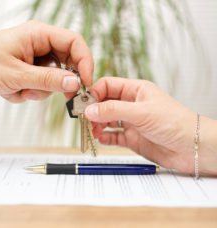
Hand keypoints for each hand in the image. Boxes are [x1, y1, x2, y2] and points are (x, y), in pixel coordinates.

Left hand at [0, 20, 92, 102]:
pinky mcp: (27, 72)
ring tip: (19, 90)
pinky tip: (10, 90)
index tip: (86, 83)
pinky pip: (39, 86)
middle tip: (57, 95)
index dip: (85, 62)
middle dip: (58, 82)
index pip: (74, 43)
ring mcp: (33, 59)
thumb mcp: (17, 74)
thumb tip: (74, 83)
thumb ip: (48, 79)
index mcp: (37, 34)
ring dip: (37, 91)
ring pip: (53, 79)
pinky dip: (27, 93)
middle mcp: (38, 45)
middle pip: (66, 63)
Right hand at [85, 77, 216, 174]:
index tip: (84, 103)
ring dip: (97, 125)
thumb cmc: (176, 122)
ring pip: (107, 121)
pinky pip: (113, 136)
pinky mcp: (133, 139)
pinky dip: (105, 138)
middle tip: (84, 118)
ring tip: (93, 131)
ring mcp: (132, 122)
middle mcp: (132, 105)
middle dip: (93, 110)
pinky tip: (101, 139)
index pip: (108, 86)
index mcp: (136, 91)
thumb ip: (113, 110)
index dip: (95, 93)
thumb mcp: (141, 112)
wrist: (193, 148)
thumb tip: (89, 109)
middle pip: (105, 104)